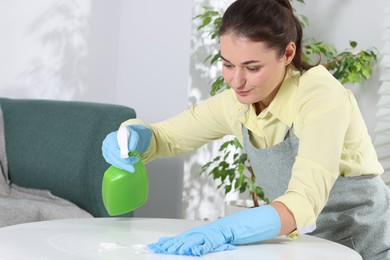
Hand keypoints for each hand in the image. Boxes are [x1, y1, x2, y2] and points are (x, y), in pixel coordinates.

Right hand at [102, 124, 151, 171]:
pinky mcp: (106, 155)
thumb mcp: (134, 134)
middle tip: (133, 169)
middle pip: (113, 157)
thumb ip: (133, 140)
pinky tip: (127, 164)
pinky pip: (113, 162)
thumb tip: (131, 149)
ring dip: (123, 165)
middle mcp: (106, 144)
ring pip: (113, 161)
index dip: (122, 156)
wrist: (124, 135)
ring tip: (133, 162)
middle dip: (124, 164)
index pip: (114, 150)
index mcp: (111, 138)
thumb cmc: (129, 135)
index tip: (130, 160)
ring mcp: (105, 150)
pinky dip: (120, 165)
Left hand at [148, 205, 280, 255]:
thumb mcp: (226, 237)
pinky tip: (194, 251)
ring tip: (171, 251)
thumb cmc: (244, 228)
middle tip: (159, 248)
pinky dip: (203, 246)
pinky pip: (213, 241)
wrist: (259, 218)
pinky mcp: (227, 234)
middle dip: (173, 243)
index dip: (174, 240)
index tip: (161, 244)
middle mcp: (211, 229)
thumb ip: (214, 241)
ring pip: (196, 238)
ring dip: (183, 245)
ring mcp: (218, 230)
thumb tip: (201, 247)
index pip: (188, 236)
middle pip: (188, 236)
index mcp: (209, 230)